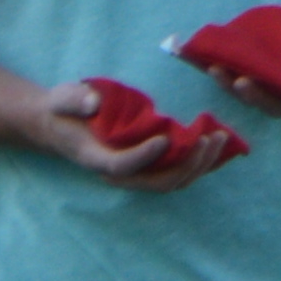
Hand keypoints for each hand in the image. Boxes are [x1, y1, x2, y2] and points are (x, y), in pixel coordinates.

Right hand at [52, 77, 241, 184]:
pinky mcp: (151, 165)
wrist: (62, 124)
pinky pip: (180, 170)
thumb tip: (92, 102)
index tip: (165, 137)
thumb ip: (73, 100)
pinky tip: (218, 141)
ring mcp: (137, 172)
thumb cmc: (62, 110)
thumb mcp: (61, 98)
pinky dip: (201, 161)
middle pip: (158, 182)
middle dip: (187, 164)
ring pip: (174, 180)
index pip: (122, 166)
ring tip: (220, 137)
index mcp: (96, 158)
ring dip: (200, 164)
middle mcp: (120, 173)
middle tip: (207, 138)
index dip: (144, 156)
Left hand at [181, 0, 280, 111]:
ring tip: (213, 68)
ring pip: (251, 89)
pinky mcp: (258, 63)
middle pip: (272, 102)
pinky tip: (194, 55)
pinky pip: (235, 66)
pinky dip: (215, 62)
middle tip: (238, 80)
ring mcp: (275, 77)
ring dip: (229, 82)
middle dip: (254, 94)